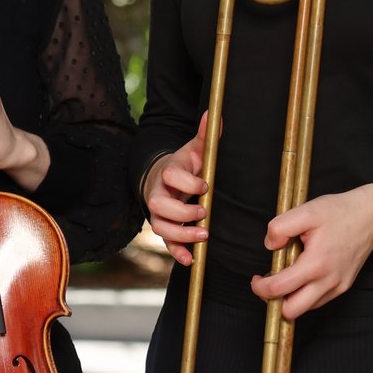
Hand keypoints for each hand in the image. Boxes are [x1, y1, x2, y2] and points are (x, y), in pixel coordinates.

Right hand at [145, 112, 211, 264]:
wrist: (162, 178)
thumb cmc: (183, 165)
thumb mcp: (194, 149)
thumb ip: (205, 135)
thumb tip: (214, 113)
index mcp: (168, 173)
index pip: (170, 176)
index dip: (186, 182)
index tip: (205, 185)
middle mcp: (158, 194)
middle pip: (158, 205)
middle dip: (181, 211)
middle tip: (203, 212)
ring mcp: (159, 213)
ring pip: (159, 227)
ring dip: (180, 234)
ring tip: (203, 236)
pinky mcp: (164, 228)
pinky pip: (165, 243)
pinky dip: (177, 252)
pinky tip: (191, 259)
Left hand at [251, 182, 372, 318]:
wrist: (371, 217)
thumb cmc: (339, 213)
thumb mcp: (305, 212)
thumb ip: (280, 227)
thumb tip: (270, 246)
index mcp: (316, 264)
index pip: (278, 290)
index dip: (260, 287)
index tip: (256, 278)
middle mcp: (328, 281)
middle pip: (292, 311)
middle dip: (273, 301)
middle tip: (267, 284)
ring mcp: (338, 287)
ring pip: (305, 308)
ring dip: (289, 298)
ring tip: (285, 276)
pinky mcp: (343, 287)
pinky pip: (317, 301)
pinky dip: (304, 294)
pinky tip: (300, 276)